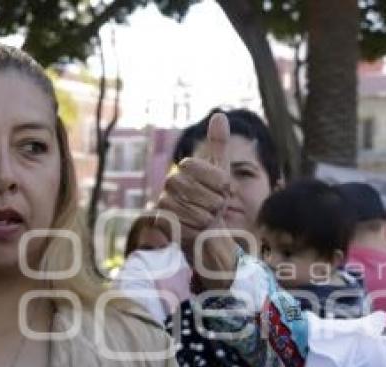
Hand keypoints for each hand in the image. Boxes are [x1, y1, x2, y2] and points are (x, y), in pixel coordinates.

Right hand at [157, 113, 233, 252]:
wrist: (207, 229)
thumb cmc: (214, 199)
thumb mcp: (221, 172)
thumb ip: (219, 145)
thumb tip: (220, 115)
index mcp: (185, 167)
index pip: (204, 169)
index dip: (219, 182)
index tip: (224, 189)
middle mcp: (170, 182)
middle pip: (197, 190)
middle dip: (214, 203)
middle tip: (215, 207)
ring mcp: (163, 202)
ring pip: (193, 211)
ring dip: (206, 218)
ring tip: (206, 219)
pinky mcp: (161, 224)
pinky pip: (184, 227)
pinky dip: (196, 231)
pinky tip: (196, 229)